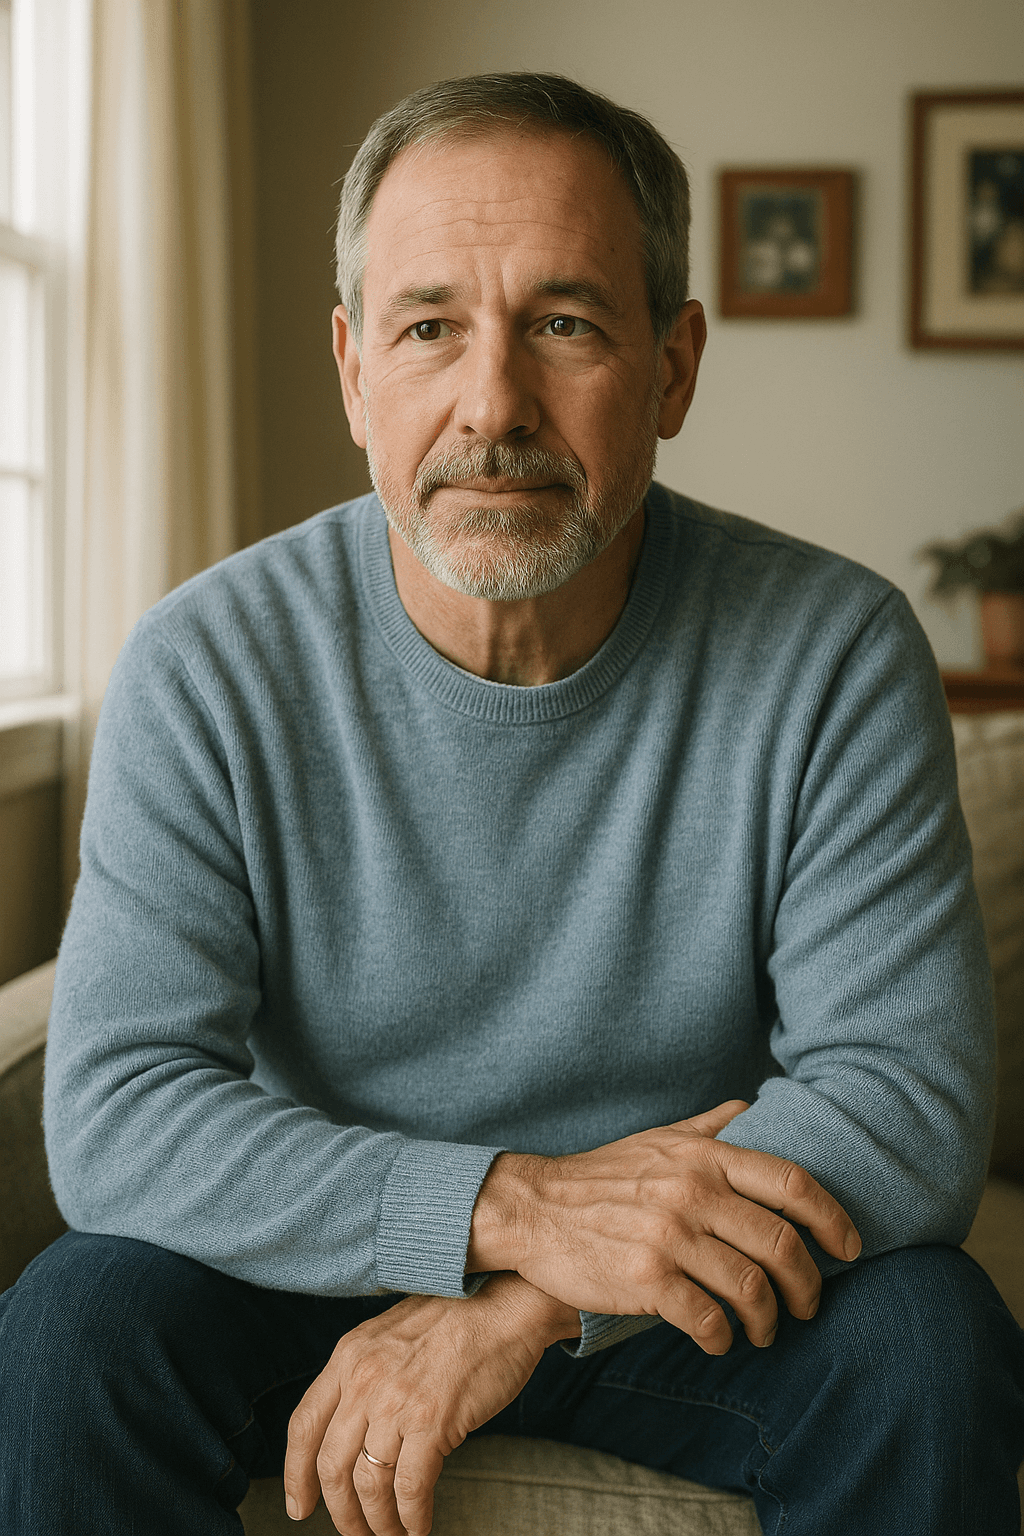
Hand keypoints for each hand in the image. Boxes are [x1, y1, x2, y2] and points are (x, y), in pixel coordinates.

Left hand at [283, 1274, 578, 1534]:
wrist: (507, 1302)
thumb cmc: (460, 1317)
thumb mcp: (392, 1333)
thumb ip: (368, 1373)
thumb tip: (355, 1429)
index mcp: (349, 1354)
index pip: (304, 1424)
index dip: (296, 1474)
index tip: (299, 1505)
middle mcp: (364, 1378)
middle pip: (331, 1466)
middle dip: (341, 1511)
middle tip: (355, 1532)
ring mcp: (397, 1401)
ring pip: (369, 1484)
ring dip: (378, 1521)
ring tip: (391, 1532)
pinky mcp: (433, 1421)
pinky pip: (411, 1489)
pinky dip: (412, 1518)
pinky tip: (419, 1526)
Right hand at [468, 1100, 861, 1356]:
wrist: (534, 1208)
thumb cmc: (601, 1177)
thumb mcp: (658, 1138)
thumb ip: (708, 1126)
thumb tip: (749, 1107)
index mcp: (704, 1157)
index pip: (791, 1183)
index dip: (832, 1218)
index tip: (849, 1248)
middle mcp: (693, 1192)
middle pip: (781, 1243)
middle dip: (807, 1285)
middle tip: (807, 1306)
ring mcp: (670, 1236)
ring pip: (750, 1288)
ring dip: (768, 1319)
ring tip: (764, 1330)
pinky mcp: (645, 1279)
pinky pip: (706, 1318)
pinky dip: (723, 1337)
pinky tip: (719, 1339)